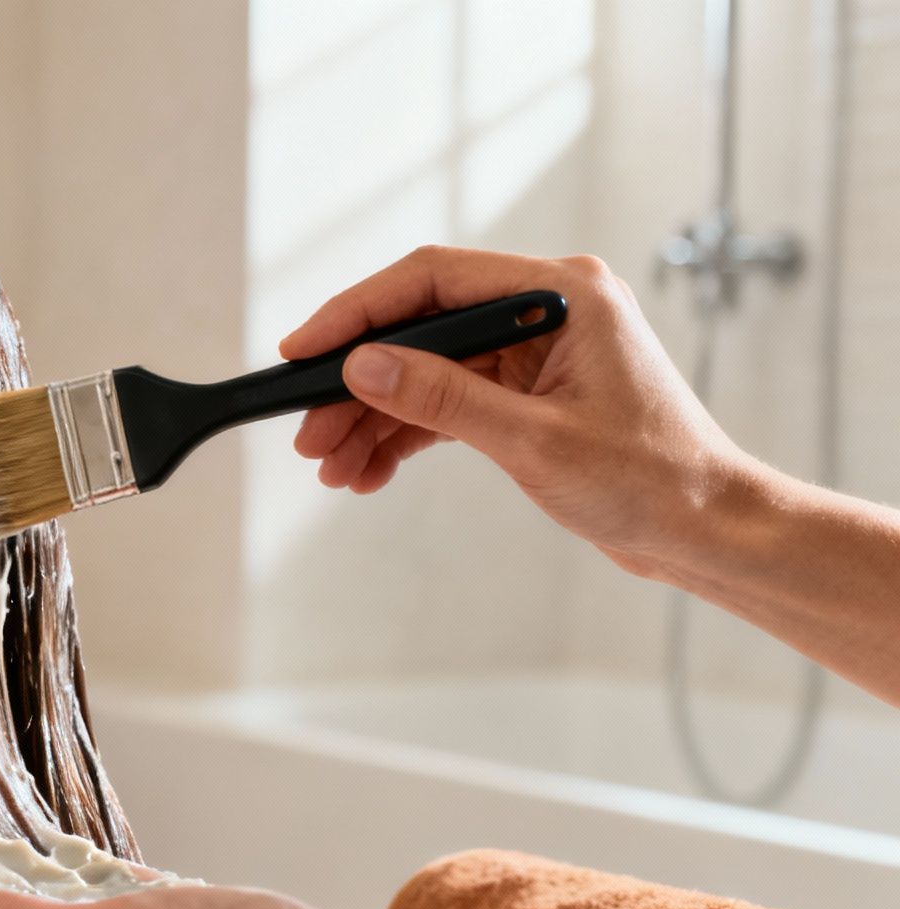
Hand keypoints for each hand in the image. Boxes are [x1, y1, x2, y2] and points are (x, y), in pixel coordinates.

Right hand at [288, 246, 754, 578]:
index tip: (301, 350)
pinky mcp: (527, 393)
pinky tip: (367, 472)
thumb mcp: (533, 441)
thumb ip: (442, 397)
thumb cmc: (649, 480)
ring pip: (425, 372)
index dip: (358, 312)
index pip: (432, 280)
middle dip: (357, 384)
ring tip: (331, 466)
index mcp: (561, 294)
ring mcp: (535, 352)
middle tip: (308, 433)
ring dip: (373, 418)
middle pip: (419, 329)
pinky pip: (446, 404)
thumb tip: (363, 365)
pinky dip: (405, 436)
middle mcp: (545, 309)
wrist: (705, 529)